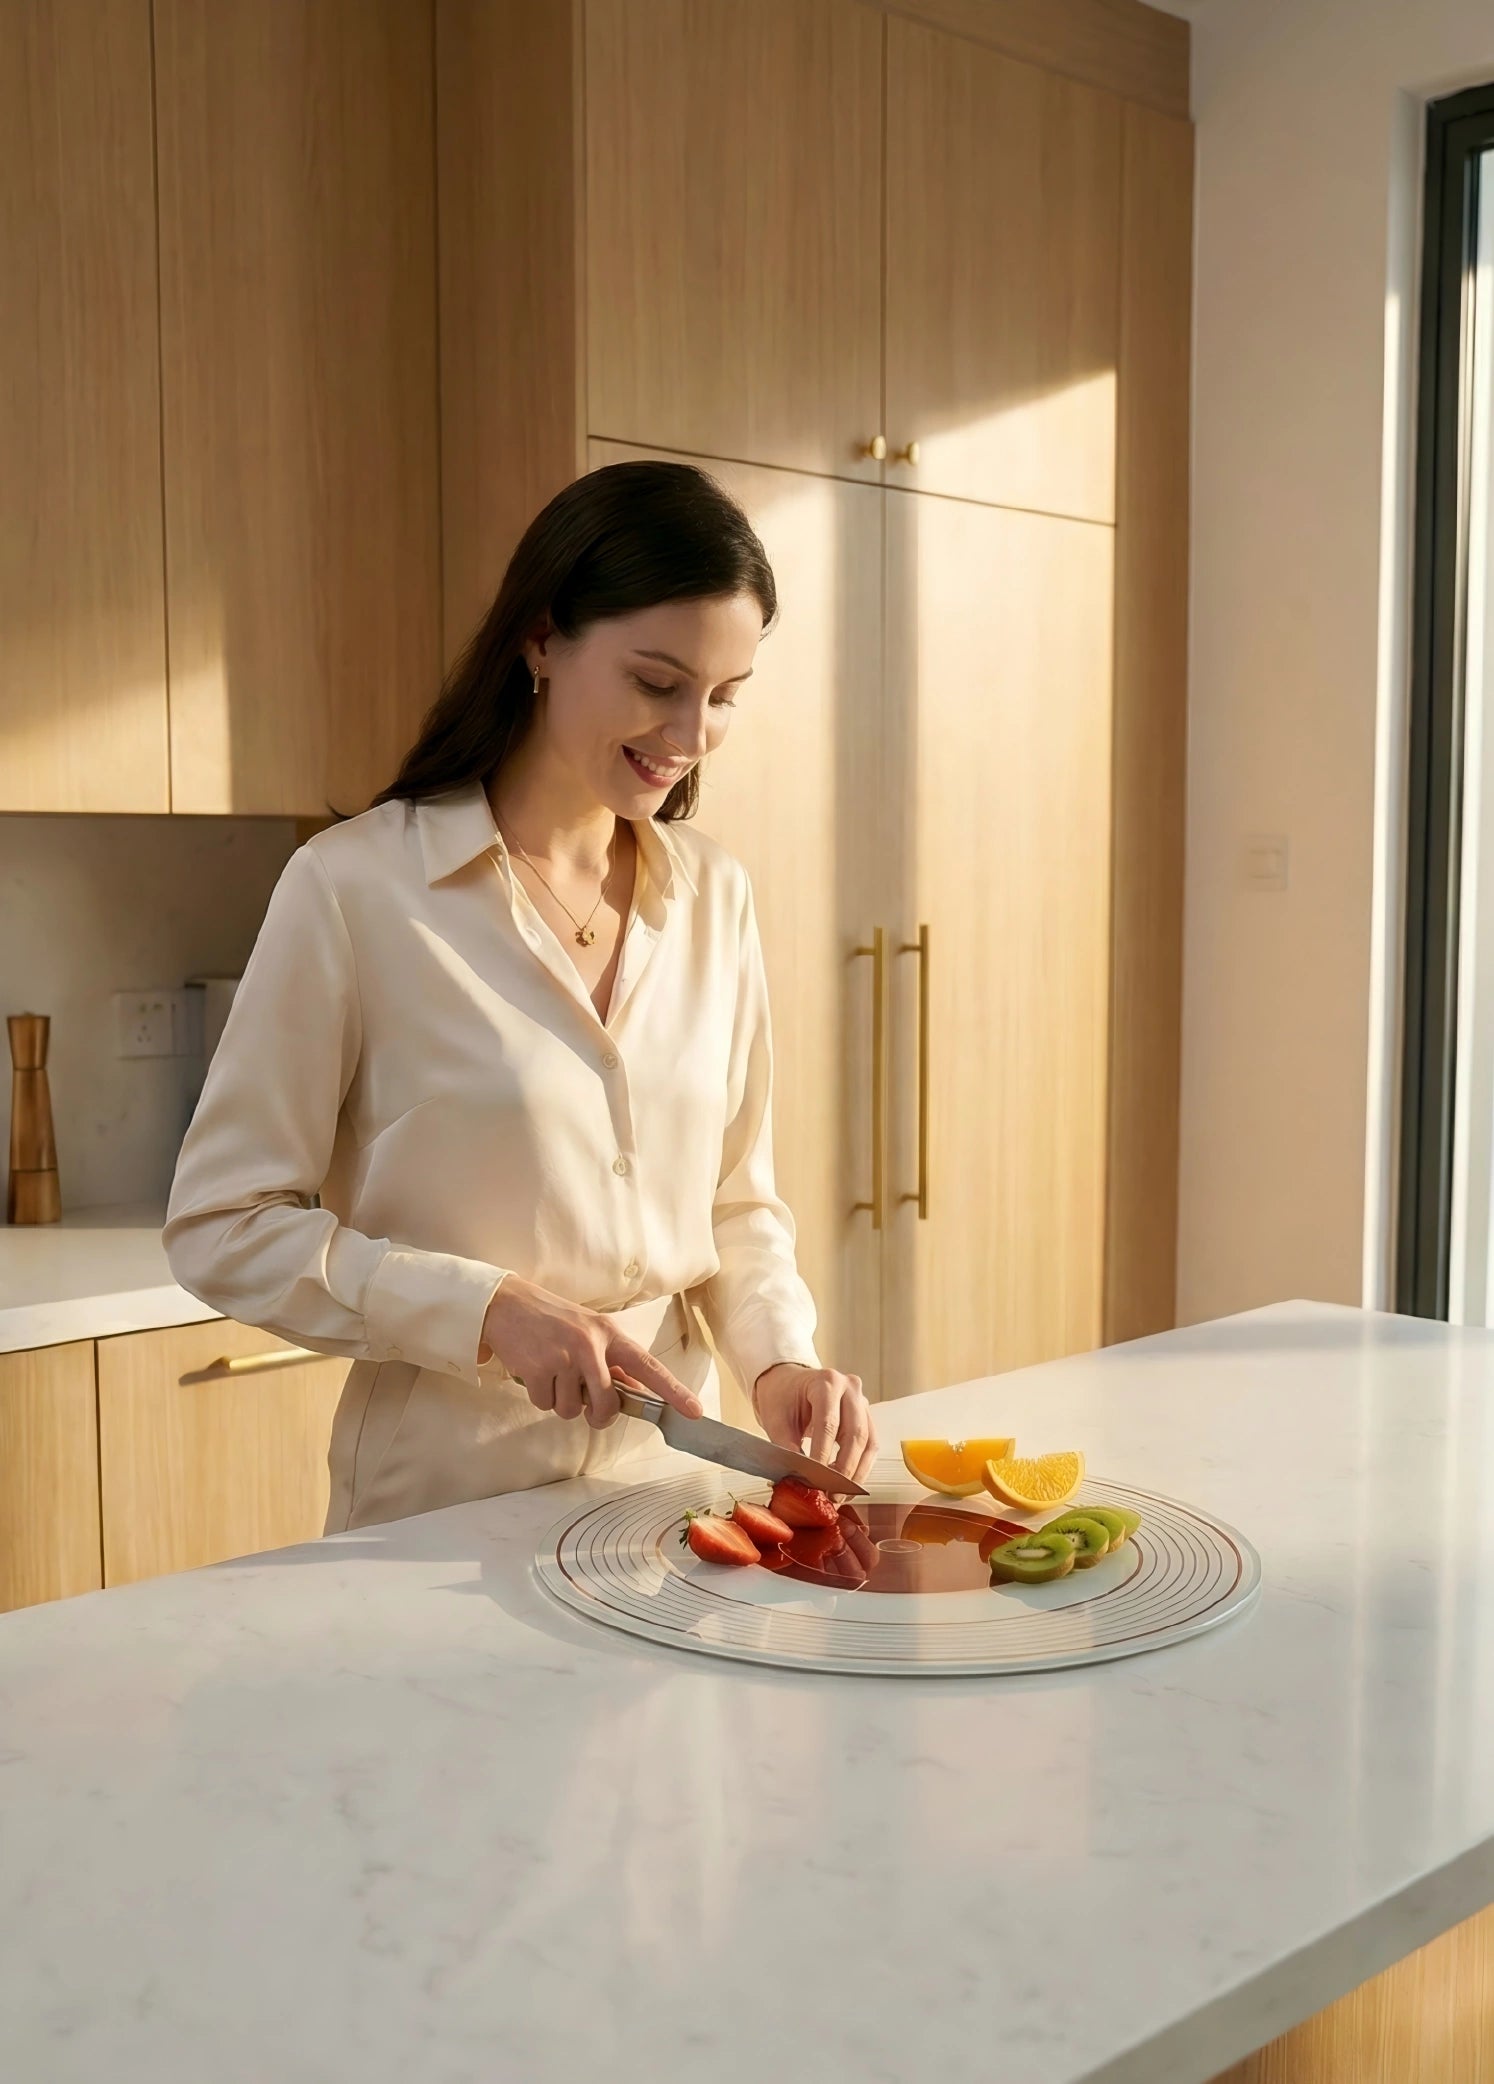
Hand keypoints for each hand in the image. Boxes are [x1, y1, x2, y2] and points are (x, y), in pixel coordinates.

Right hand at [479, 1276, 703, 1430]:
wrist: (507, 1304)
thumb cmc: (552, 1320)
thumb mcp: (589, 1332)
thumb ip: (612, 1361)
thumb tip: (636, 1393)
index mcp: (609, 1334)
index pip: (648, 1366)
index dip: (674, 1391)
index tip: (694, 1411)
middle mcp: (590, 1345)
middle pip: (607, 1404)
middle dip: (597, 1414)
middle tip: (586, 1406)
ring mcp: (564, 1357)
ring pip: (572, 1410)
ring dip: (561, 1402)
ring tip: (552, 1373)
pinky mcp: (539, 1369)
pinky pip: (545, 1405)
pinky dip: (539, 1396)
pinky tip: (535, 1373)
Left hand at [752, 1363, 877, 1481]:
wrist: (788, 1383)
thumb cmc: (782, 1397)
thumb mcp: (776, 1420)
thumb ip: (787, 1447)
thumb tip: (800, 1478)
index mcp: (825, 1382)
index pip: (828, 1423)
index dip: (823, 1454)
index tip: (815, 1480)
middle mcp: (850, 1387)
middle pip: (855, 1433)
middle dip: (844, 1469)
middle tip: (831, 1493)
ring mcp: (862, 1401)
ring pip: (868, 1442)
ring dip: (856, 1472)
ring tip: (839, 1494)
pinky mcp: (866, 1416)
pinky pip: (870, 1445)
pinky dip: (861, 1467)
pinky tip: (846, 1483)